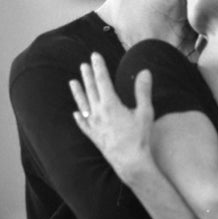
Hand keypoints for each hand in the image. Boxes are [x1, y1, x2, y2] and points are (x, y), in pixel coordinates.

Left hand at [70, 53, 153, 183]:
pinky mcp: (93, 136)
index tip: (95, 56)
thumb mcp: (145, 112)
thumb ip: (143, 91)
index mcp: (110, 104)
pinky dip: (78, 117)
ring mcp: (93, 125)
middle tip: (84, 65)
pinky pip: (82, 124)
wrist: (130, 162)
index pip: (102, 80)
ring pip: (82, 104)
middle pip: (90, 89)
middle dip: (87, 76)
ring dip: (78, 92)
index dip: (99, 66)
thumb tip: (145, 72)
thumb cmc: (139, 138)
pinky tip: (75, 113)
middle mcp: (98, 112)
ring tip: (73, 82)